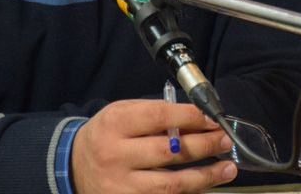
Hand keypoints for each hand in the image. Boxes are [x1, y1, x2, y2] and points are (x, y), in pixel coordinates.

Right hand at [71, 98, 237, 193]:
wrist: (73, 167)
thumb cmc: (107, 136)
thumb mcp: (122, 114)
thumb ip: (155, 115)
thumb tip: (198, 119)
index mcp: (115, 124)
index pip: (160, 117)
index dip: (191, 118)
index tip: (213, 119)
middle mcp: (115, 156)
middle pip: (169, 152)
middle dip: (204, 146)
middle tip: (225, 140)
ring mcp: (120, 186)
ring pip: (171, 185)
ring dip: (205, 176)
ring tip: (227, 168)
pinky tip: (204, 186)